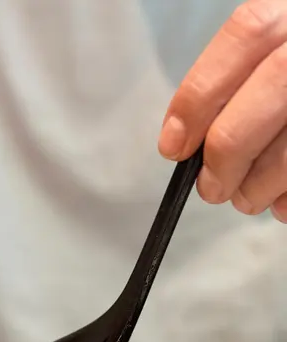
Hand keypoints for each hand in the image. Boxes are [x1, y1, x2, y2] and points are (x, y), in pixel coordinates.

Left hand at [159, 0, 286, 221]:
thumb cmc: (283, 97)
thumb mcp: (269, 67)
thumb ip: (236, 89)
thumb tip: (182, 140)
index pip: (250, 32)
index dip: (202, 92)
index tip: (173, 147)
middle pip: (278, 80)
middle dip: (229, 149)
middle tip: (211, 189)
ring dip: (259, 184)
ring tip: (247, 198)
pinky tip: (282, 202)